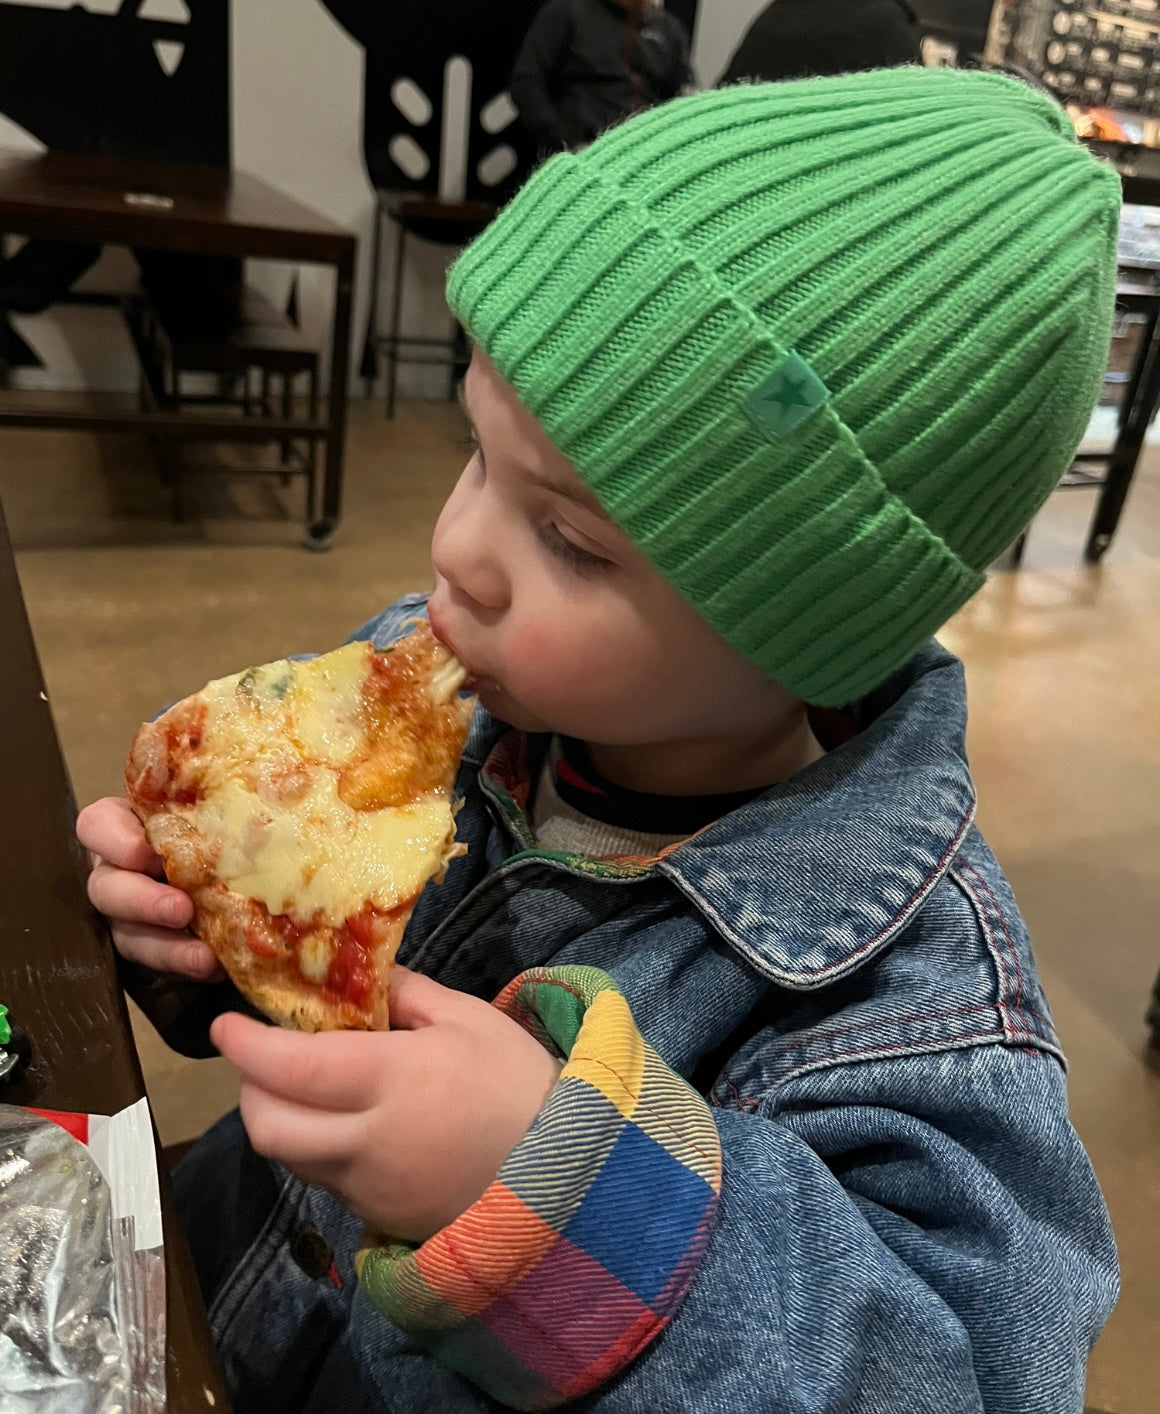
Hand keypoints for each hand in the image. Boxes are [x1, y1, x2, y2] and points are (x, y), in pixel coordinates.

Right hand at [77, 797, 222, 981]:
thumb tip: (274, 776)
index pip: (97, 825)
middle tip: (181, 909)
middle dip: (142, 901)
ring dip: (166, 946)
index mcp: (130, 827)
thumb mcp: (215, 808)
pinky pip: (157, 963)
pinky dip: (186, 964)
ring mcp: (131, 913)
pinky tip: (216, 967)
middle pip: (106, 887)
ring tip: (203, 956)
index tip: (146, 850)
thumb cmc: (222, 826)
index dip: (113, 839)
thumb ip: (221, 802)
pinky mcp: (151, 946)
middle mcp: (121, 870)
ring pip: (128, 934)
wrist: (237, 869)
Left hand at [212, 968, 562, 1242]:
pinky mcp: (378, 1216)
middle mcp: (366, 1140)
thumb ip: (405, 994)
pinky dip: (317, 1149)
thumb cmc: (517, 1081)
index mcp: (391, 1079)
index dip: (246, 1046)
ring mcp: (368, 1186)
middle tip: (261, 1057)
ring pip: (290, 1158)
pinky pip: (325, 1181)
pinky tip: (348, 1124)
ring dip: (280, 1120)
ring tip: (305, 1087)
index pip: (290, 1068)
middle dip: (249, 1088)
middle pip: (268, 1126)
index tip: (226, 1024)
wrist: (567, 1173)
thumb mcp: (468, 1018)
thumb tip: (357, 975)